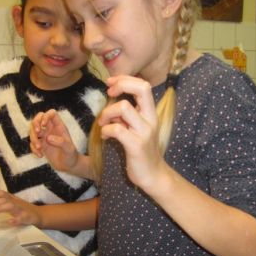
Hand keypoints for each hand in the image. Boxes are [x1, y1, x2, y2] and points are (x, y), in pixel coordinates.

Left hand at [0, 190, 41, 226]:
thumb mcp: (13, 203)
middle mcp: (16, 202)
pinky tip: (10, 222)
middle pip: (4, 199)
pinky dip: (15, 220)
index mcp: (12, 199)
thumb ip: (2, 202)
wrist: (39, 215)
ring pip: (11, 206)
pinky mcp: (27, 217)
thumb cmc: (23, 210)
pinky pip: (21, 218)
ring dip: (1, 208)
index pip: (2, 193)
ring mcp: (22, 210)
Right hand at [30, 110, 79, 171]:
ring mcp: (45, 137)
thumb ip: (61, 142)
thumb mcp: (69, 149)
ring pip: (33, 130)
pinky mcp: (41, 145)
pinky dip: (33, 148)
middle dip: (35, 124)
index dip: (46, 116)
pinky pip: (32, 142)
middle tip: (37, 132)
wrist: (69, 166)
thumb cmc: (71, 156)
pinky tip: (40, 155)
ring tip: (40, 148)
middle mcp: (51, 130)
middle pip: (39, 118)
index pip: (51, 113)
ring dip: (33, 138)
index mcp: (59, 126)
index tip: (44, 125)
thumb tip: (48, 138)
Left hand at [98, 75, 165, 189]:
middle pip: (141, 88)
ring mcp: (144, 132)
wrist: (153, 175)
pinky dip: (106, 131)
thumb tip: (111, 101)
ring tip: (103, 123)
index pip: (143, 85)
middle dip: (121, 85)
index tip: (110, 84)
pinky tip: (105, 137)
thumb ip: (128, 114)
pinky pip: (116, 130)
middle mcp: (151, 119)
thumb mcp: (137, 128)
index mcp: (151, 113)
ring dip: (107, 112)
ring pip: (124, 107)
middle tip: (109, 94)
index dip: (125, 79)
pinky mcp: (136, 146)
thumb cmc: (142, 151)